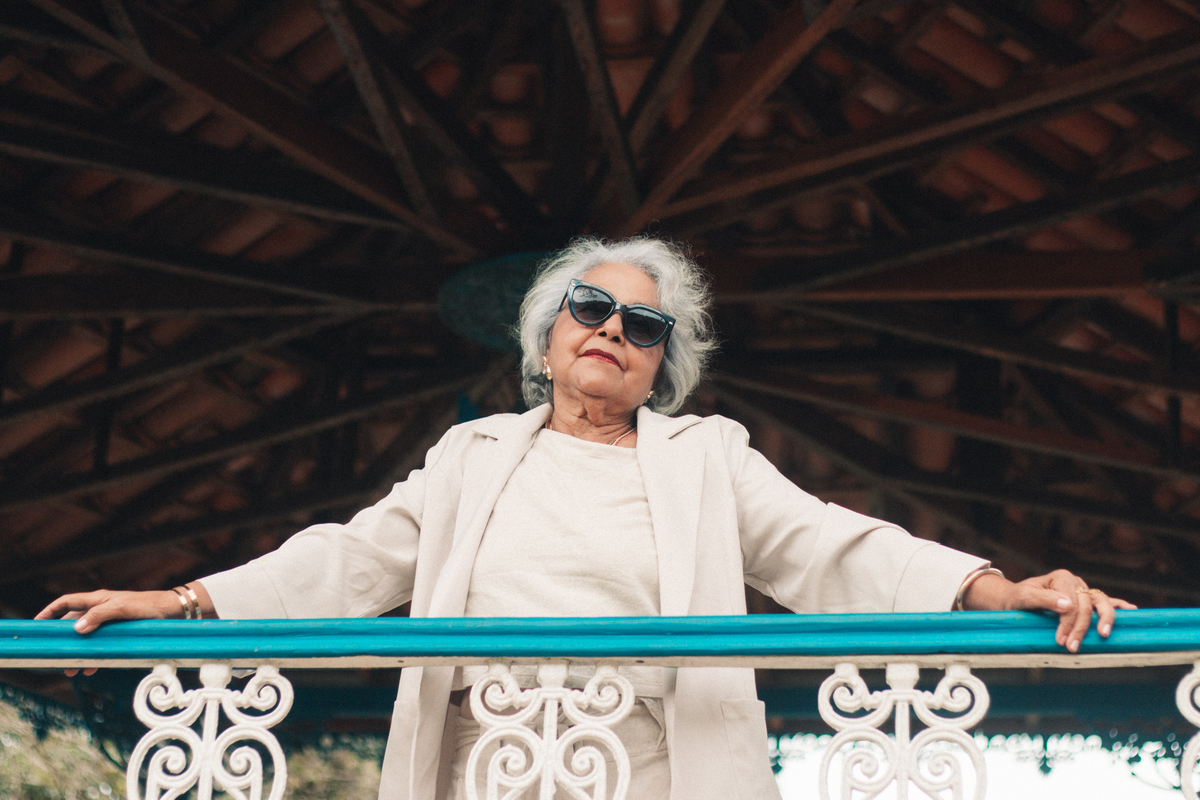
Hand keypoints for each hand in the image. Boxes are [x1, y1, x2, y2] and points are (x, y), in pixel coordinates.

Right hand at [35, 589, 182, 675]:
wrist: (174, 612)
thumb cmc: (150, 606)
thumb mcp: (122, 609)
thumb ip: (99, 616)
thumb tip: (76, 629)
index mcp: (99, 599)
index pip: (66, 602)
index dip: (49, 612)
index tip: (36, 625)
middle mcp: (102, 609)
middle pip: (74, 624)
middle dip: (63, 640)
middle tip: (55, 657)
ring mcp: (111, 621)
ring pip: (87, 638)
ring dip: (78, 653)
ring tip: (71, 670)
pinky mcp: (121, 632)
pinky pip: (101, 645)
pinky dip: (94, 656)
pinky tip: (91, 669)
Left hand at [963, 568, 1137, 652]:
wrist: (1012, 599)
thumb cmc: (1016, 599)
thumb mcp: (1023, 597)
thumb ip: (1043, 599)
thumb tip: (1068, 604)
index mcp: (1061, 578)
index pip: (1072, 603)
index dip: (1068, 623)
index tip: (1061, 640)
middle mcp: (1075, 582)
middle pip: (1087, 604)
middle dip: (1082, 627)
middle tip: (1072, 647)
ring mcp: (1083, 590)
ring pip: (1101, 601)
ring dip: (1104, 619)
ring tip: (1104, 635)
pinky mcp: (1086, 599)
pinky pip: (1106, 600)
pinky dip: (1119, 605)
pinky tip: (1131, 611)